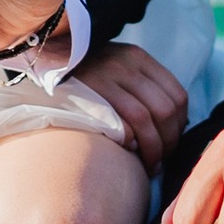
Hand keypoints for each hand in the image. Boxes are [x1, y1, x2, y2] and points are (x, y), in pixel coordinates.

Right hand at [73, 41, 187, 168]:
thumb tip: (176, 122)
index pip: (178, 96)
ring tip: (148, 164)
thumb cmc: (83, 74)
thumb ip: (143, 87)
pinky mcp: (90, 92)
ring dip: (152, 149)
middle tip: (159, 160)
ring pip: (146, 119)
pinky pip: (122, 123)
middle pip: (166, 110)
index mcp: (138, 58)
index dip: (180, 126)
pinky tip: (128, 151)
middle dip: (169, 142)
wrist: (43, 60)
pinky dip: (130, 142)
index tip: (171, 143)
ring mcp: (107, 76)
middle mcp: (127, 64)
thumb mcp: (117, 67)